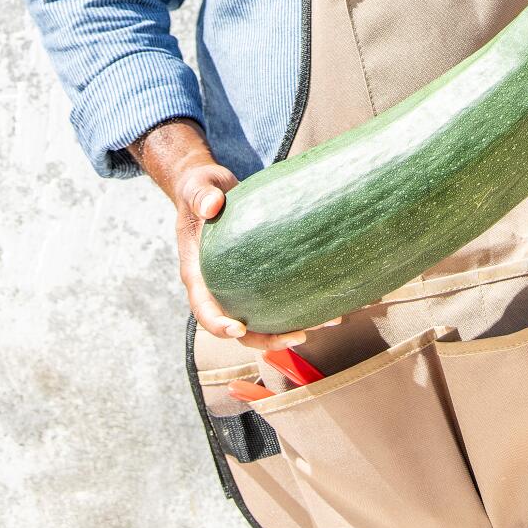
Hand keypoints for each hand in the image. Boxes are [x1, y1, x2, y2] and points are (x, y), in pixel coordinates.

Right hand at [129, 118, 342, 351]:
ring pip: (262, 320)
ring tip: (329, 322)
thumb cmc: (200, 190)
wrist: (210, 191)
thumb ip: (202, 196)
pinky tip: (329, 302)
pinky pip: (277, 299)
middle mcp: (218, 288)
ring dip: (293, 327)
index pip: (204, 310)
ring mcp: (239, 286)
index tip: (238, 329)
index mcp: (198, 275)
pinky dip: (301, 305)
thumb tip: (213, 205)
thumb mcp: (198, 188)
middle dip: (268, 339)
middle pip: (239, 329)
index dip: (218, 325)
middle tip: (299, 335)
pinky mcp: (258, 277)